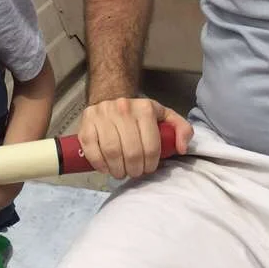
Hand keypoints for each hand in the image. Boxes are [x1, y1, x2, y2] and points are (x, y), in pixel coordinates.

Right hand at [78, 96, 193, 178]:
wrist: (110, 95)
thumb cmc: (139, 113)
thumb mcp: (163, 115)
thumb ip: (180, 129)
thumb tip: (182, 148)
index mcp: (145, 108)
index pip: (151, 146)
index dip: (151, 164)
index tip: (148, 168)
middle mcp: (123, 109)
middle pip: (132, 152)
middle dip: (135, 169)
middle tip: (134, 172)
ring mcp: (102, 115)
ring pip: (112, 152)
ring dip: (118, 170)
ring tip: (121, 172)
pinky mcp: (86, 123)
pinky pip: (92, 149)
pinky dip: (100, 164)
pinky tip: (106, 168)